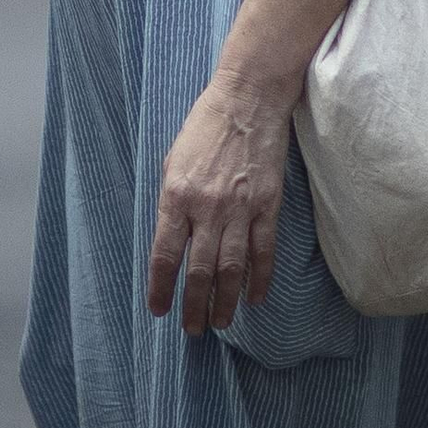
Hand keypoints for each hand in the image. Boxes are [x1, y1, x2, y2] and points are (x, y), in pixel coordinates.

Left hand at [147, 70, 293, 335]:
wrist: (248, 98)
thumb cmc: (204, 125)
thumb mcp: (173, 160)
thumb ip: (172, 201)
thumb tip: (173, 238)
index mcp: (176, 195)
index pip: (165, 255)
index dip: (160, 287)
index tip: (159, 309)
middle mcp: (207, 208)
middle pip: (199, 271)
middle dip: (194, 305)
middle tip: (193, 330)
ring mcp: (240, 208)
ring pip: (231, 269)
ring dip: (224, 301)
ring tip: (219, 323)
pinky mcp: (267, 205)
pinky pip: (263, 251)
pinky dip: (260, 278)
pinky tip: (255, 298)